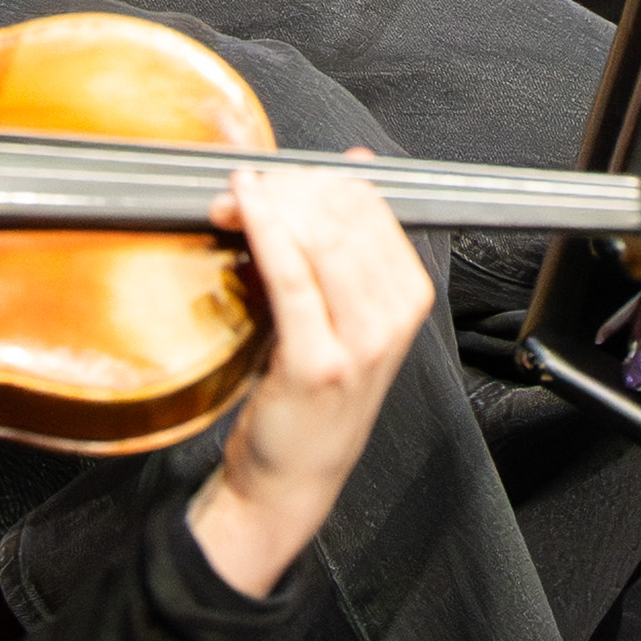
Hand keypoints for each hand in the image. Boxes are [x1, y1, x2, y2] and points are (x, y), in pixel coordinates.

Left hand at [190, 152, 437, 592]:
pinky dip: (263, 230)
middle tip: (242, 191)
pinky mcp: (315, 364)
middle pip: (344, 211)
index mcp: (408, 297)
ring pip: (319, 235)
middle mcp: (392, 319)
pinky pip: (291, 275)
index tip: (273, 179)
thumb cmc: (312, 396)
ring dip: (269, 205)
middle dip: (287, 185)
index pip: (369, 202)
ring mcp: (359, 344)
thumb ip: (349, 244)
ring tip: (232, 205)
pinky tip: (242, 210)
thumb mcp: (345, 315)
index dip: (315, 175)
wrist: (292, 477)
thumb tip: (354, 164)